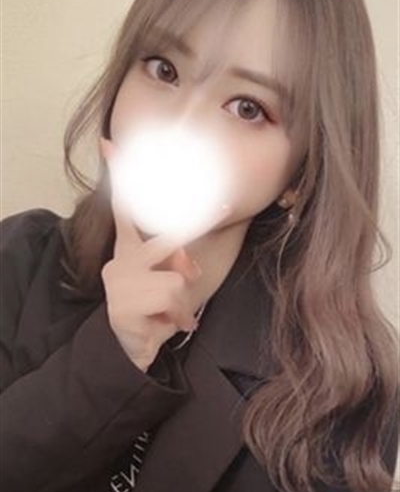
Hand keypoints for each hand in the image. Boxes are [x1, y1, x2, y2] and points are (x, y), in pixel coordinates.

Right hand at [100, 137, 230, 371]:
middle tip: (213, 230)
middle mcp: (121, 259)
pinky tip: (168, 323)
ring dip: (184, 298)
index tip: (111, 144)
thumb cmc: (162, 306)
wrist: (137, 347)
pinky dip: (179, 314)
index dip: (120, 174)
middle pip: (167, 237)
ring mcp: (119, 281)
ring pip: (175, 277)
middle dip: (195, 234)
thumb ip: (188, 253)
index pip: (125, 205)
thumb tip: (215, 228)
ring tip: (174, 310)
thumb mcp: (181, 276)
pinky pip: (170, 298)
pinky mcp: (122, 304)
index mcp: (131, 248)